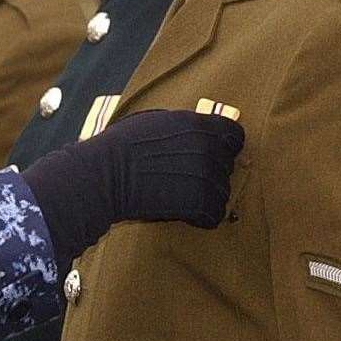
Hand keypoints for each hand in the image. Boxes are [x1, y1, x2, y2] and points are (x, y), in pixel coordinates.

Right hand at [20, 109, 243, 266]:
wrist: (105, 175)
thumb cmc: (121, 147)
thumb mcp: (156, 122)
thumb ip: (184, 127)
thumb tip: (197, 132)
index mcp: (200, 125)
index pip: (235, 135)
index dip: (225, 146)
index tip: (211, 154)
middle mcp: (209, 148)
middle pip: (228, 165)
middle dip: (211, 173)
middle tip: (185, 179)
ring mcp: (207, 177)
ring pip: (222, 192)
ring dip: (206, 197)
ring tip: (180, 197)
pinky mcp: (200, 204)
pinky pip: (214, 215)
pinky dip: (201, 218)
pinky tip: (183, 213)